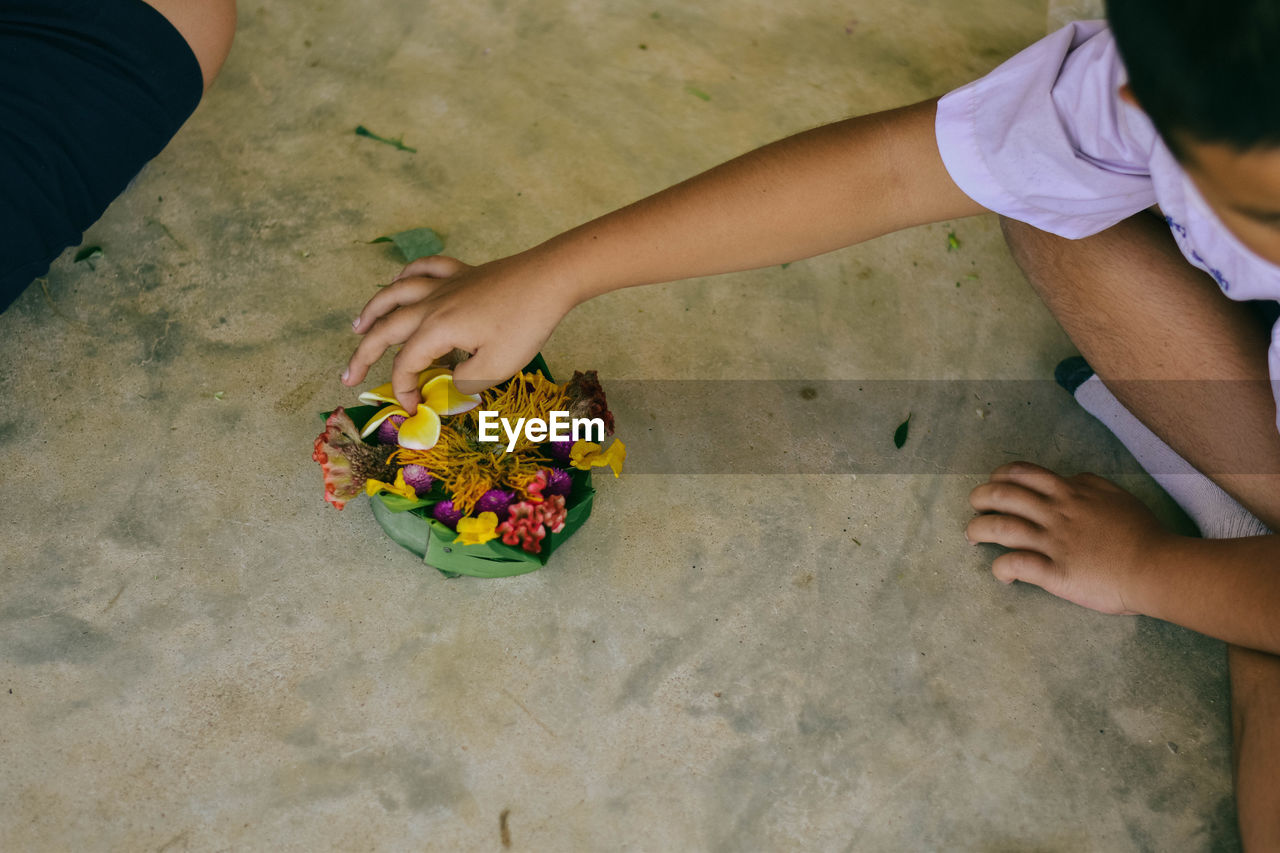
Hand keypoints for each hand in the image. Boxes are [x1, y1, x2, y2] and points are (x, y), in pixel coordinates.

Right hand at [343, 252, 576, 408]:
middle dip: (363, 355)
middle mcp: (431, 303)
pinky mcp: (462, 272)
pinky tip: (400, 281)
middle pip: (386, 329)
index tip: (413, 408)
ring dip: (373, 310)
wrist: (549, 279)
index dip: (404, 390)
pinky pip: (425, 268)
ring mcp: (445, 284)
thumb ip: (464, 381)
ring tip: (357, 326)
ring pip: (396, 293)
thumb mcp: (495, 368)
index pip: (406, 364)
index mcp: (436, 329)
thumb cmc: (525, 324)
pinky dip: (407, 275)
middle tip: (348, 376)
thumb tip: (450, 382)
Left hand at [965, 462, 1170, 614]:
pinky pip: (1015, 565)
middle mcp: (1056, 513)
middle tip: (976, 508)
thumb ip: (1089, 484)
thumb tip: (1070, 479)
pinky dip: (1000, 569)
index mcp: (1070, 493)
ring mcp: (1052, 542)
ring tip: (973, 537)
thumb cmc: (1142, 533)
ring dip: (977, 530)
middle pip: (1001, 495)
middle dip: (979, 499)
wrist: (1156, 567)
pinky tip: (1003, 575)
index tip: (994, 485)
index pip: (1022, 473)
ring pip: (999, 528)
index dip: (1000, 476)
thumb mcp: (1116, 495)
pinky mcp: (1054, 572)